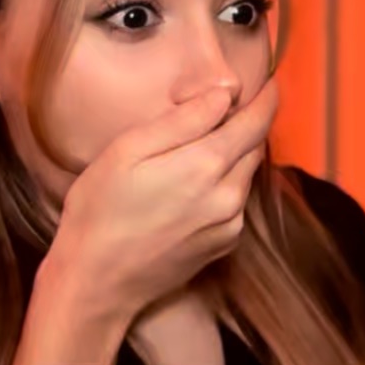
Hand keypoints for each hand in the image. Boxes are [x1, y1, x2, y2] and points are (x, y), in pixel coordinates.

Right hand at [45, 78, 278, 323]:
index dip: (265, 98)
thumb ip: (183, 120)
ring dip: (235, 155)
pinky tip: (194, 186)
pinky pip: (237, 202)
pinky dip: (226, 184)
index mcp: (206, 164)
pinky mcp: (224, 244)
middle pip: (255, 146)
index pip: (255, 121)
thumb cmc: (100, 210)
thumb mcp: (128, 150)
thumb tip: (224, 95)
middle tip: (227, 109)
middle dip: (248, 124)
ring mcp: (230, 224)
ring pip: (246, 174)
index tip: (268, 83)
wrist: (97, 281)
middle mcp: (229, 195)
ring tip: (201, 147)